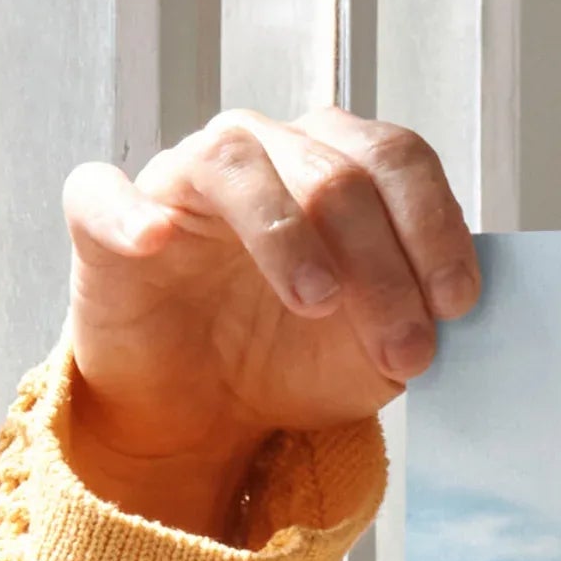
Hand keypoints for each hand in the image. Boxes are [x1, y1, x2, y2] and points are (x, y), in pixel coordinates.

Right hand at [58, 109, 477, 537]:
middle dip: (382, 265)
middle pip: (333, 172)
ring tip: (318, 302)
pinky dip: (129, 212)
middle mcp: (264, 152)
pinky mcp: (106, 220)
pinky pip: (103, 193)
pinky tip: (156, 241)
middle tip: (404, 349)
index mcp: (337, 167)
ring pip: (236, 163)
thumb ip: (417, 316)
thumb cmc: (294, 357)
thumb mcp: (377, 350)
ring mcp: (183, 179)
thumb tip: (452, 304)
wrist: (206, 408)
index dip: (434, 225)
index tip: (457, 303)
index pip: (396, 159)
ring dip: (287, 234)